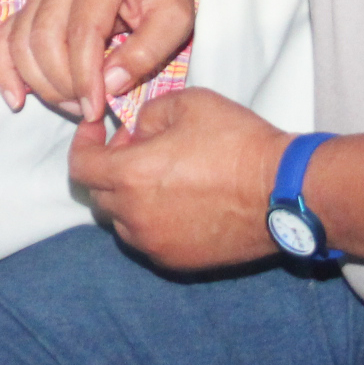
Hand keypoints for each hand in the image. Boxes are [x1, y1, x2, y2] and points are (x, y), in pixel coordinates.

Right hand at [0, 0, 198, 123]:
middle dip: (61, 84)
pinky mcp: (32, 1)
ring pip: (21, 42)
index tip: (95, 110)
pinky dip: (5, 68)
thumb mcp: (176, 18)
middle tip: (86, 109)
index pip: (81, 33)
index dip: (84, 77)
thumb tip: (109, 85)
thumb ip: (147, 51)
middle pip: (44, 39)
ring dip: (39, 83)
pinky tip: (15, 97)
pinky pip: (6, 36)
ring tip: (70, 104)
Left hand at [67, 88, 289, 270]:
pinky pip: (147, 241)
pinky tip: (177, 202)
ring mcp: (156, 244)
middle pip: (97, 195)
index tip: (97, 130)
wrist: (284, 190)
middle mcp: (135, 216)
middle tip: (135, 148)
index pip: (79, 167)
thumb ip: (147, 115)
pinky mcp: (178, 261)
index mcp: (131, 176)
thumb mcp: (187, 103)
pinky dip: (150, 221)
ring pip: (120, 222)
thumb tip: (135, 134)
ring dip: (127, 198)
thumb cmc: (238, 142)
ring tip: (159, 177)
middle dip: (108, 168)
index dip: (83, 144)